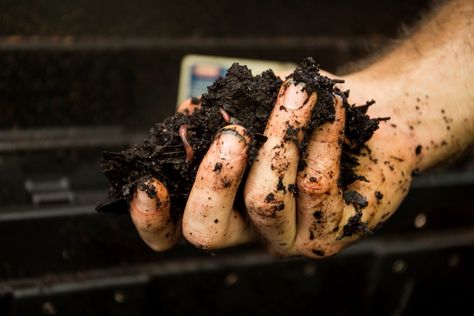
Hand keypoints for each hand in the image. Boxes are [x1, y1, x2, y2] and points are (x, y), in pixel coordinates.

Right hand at [129, 74, 417, 256]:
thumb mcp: (249, 108)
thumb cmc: (299, 114)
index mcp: (221, 203)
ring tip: (297, 96)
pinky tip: (330, 111)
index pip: (172, 231)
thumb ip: (214, 117)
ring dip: (277, 137)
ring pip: (264, 200)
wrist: (361, 114)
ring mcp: (288, 236)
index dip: (151, 218)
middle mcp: (248, 228)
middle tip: (233, 132)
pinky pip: (315, 188)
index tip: (149, 182)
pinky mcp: (329, 232)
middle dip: (212, 178)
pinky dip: (321, 138)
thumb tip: (187, 121)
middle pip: (207, 232)